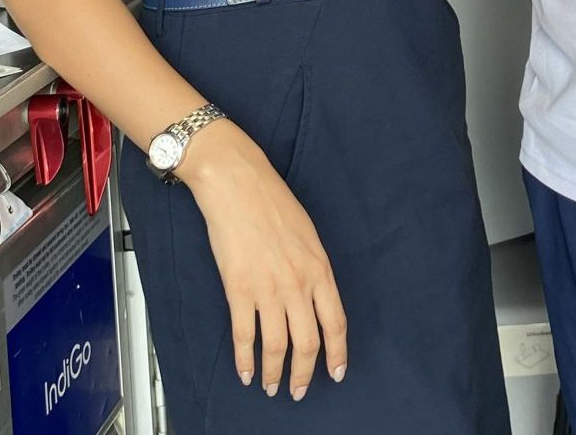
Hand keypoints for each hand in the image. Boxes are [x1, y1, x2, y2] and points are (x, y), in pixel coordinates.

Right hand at [180, 121, 346, 398]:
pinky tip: (245, 372)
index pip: (336, 322)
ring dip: (274, 373)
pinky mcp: (238, 290)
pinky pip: (244, 336)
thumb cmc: (273, 202)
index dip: (337, 352)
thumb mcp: (307, 234)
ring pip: (276, 346)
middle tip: (298, 391)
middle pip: (307, 342)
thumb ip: (312, 267)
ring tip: (271, 387)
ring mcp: (268, 289)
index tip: (336, 373)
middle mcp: (298, 283)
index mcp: (319, 268)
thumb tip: (313, 296)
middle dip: (304, 373)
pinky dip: (245, 359)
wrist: (239, 185)